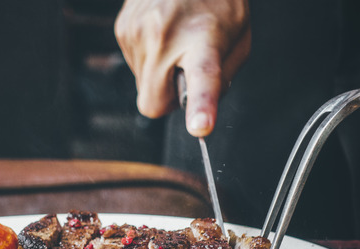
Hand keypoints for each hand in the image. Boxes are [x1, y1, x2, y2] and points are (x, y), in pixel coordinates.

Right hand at [114, 0, 249, 136]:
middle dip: (167, 99)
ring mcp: (138, 32)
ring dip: (158, 75)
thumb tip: (197, 109)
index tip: (200, 126)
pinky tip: (161, 34)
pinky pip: (134, 67)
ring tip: (174, 43)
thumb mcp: (237, 41)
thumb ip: (221, 80)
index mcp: (204, 40)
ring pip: (141, 87)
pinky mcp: (122, 29)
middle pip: (153, 104)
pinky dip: (148, 59)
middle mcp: (165, 36)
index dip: (201, 106)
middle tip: (185, 72)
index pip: (202, 79)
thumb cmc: (216, 2)